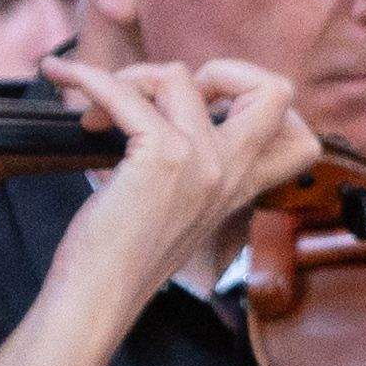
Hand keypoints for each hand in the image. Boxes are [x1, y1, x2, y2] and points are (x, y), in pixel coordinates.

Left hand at [49, 53, 335, 293]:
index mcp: (240, 188)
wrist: (99, 295)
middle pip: (276, 91)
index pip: (303, 139)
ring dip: (130, 79)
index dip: (264, 105)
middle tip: (171, 94)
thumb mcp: (178, 208)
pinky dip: (87, 79)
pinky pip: (126, 93)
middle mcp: (230, 172)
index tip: (212, 105)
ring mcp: (201, 162)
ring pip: (180, 75)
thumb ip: (191, 168)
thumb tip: (157, 108)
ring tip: (97, 113)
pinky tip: (63, 78)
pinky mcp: (162, 158)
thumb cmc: (123, 256)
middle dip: (222, 70)